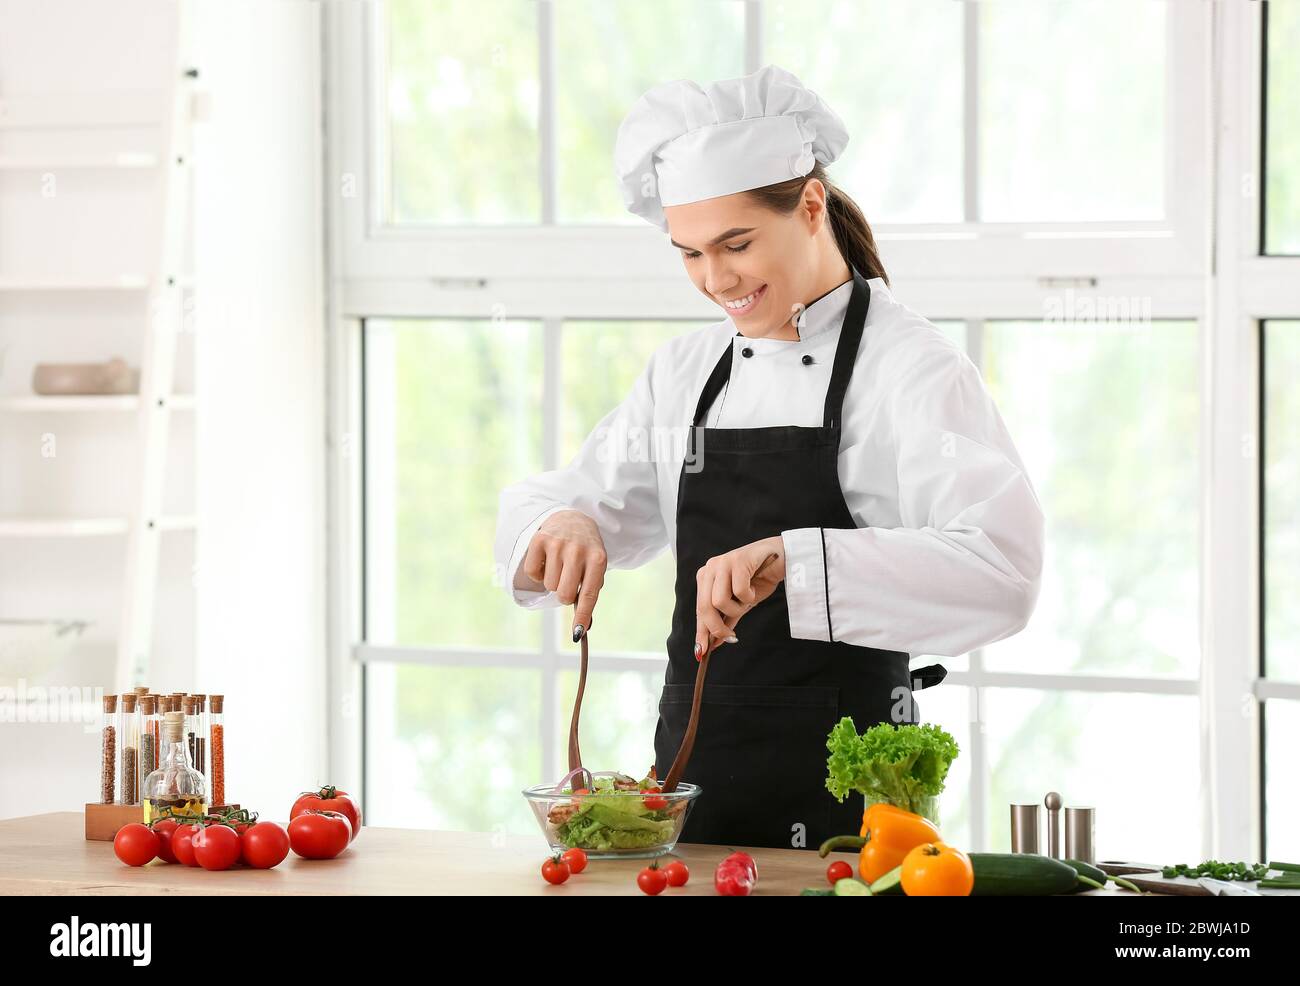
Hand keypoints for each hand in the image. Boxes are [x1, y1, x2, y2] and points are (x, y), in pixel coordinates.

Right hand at [518, 510, 607, 638]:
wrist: (574, 520)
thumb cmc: (587, 552)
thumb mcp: (595, 567)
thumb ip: (590, 592)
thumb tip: (582, 628)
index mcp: (597, 559)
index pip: (589, 594)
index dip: (582, 615)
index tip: (578, 633)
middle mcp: (578, 550)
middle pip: (564, 594)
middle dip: (565, 595)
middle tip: (568, 583)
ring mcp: (557, 544)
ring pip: (549, 585)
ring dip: (553, 581)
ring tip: (560, 566)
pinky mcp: (539, 540)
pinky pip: (533, 573)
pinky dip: (538, 573)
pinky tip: (547, 561)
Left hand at [695, 535, 785, 659]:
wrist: (782, 558)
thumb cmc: (760, 578)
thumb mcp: (741, 604)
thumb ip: (727, 620)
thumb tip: (715, 643)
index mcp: (706, 578)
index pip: (699, 609)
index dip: (701, 631)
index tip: (701, 651)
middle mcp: (710, 568)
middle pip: (705, 607)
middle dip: (717, 627)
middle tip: (732, 637)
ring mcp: (722, 563)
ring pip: (719, 601)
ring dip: (738, 608)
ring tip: (748, 600)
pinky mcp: (738, 560)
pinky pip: (739, 591)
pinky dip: (749, 597)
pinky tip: (754, 588)